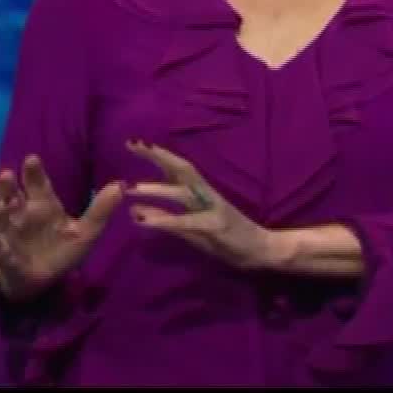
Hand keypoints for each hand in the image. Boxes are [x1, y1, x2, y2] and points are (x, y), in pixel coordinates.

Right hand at [0, 154, 124, 302]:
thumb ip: (100, 211)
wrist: (42, 283)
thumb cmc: (61, 252)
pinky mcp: (4, 257)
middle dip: (7, 185)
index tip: (31, 159)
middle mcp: (22, 215)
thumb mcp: (86, 233)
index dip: (34, 172)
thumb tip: (120, 186)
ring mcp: (9, 234)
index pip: (38, 185)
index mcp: (43, 206)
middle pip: (11, 195)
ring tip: (4, 205)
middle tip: (6, 175)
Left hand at [125, 139, 278, 270]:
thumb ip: (166, 217)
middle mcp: (206, 195)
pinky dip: (164, 221)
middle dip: (157, 157)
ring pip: (182, 194)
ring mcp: (212, 209)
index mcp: (202, 192)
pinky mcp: (215, 227)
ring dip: (156, 189)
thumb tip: (136, 210)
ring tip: (131, 189)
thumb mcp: (191, 228)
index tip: (134, 144)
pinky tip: (144, 220)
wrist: (261, 249)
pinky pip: (186, 222)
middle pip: (181, 169)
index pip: (178, 168)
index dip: (158, 155)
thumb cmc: (228, 238)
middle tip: (131, 145)